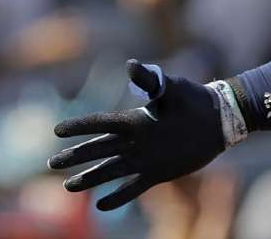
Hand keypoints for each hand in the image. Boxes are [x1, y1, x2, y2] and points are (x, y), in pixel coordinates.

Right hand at [49, 60, 225, 210]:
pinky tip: (101, 205)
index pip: (100, 123)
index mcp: (134, 119)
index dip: (79, 126)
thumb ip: (150, 81)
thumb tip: (130, 65)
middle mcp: (134, 140)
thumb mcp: (172, 88)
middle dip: (75, 156)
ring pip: (110, 170)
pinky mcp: (157, 173)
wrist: (218, 120)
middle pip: (98, 149)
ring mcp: (144, 158)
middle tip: (51, 162)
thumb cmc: (194, 98)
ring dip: (90, 178)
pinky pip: (133, 188)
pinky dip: (117, 196)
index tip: (56, 130)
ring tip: (68, 187)